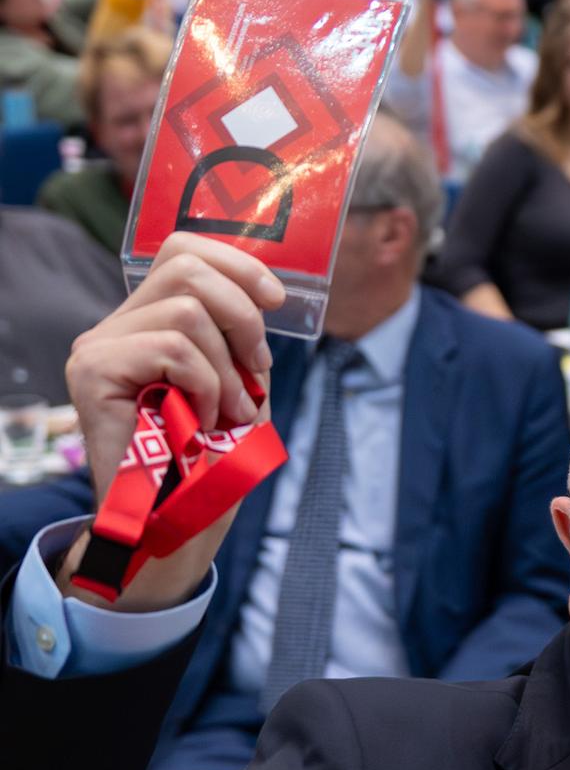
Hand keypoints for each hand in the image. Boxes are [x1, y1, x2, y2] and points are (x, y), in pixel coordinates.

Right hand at [57, 232, 282, 611]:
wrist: (175, 518)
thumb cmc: (210, 457)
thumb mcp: (240, 385)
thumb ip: (242, 339)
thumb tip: (267, 292)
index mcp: (148, 322)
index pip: (182, 251)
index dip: (236, 264)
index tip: (278, 300)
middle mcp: (116, 327)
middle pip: (185, 266)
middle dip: (242, 314)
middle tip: (257, 368)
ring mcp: (97, 346)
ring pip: (187, 311)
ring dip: (228, 368)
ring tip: (228, 412)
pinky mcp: (92, 371)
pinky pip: (173, 348)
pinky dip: (206, 384)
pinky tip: (201, 420)